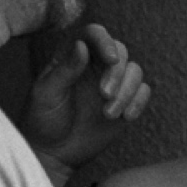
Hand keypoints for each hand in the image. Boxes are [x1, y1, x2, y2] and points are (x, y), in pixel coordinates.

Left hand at [23, 24, 151, 184]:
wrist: (53, 152)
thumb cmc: (42, 121)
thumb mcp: (46, 94)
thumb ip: (65, 70)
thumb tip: (81, 45)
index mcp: (72, 57)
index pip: (93, 35)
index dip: (105, 41)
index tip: (111, 59)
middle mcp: (95, 65)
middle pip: (120, 51)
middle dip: (117, 72)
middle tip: (105, 94)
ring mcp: (112, 83)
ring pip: (135, 71)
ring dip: (127, 91)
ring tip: (109, 113)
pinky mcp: (125, 102)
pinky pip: (143, 91)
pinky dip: (138, 102)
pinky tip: (125, 117)